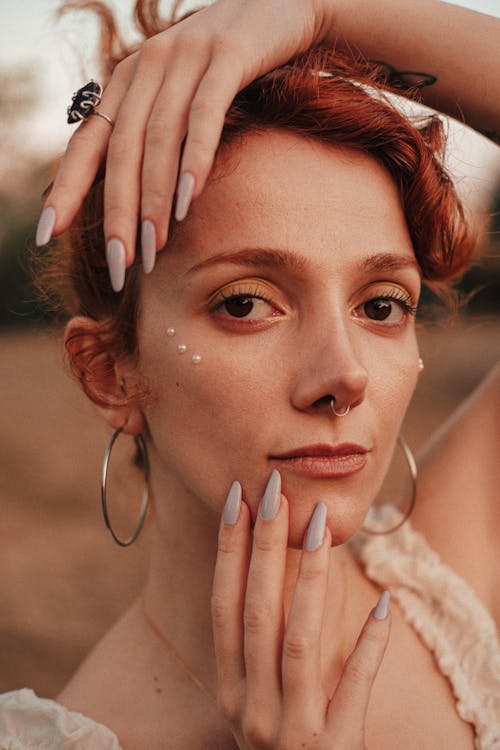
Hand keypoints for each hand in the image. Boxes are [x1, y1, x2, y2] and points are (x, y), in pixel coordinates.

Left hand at [38, 0, 332, 278]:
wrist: (279, 5)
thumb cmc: (224, 66)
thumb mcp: (176, 96)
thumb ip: (151, 134)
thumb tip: (132, 198)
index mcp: (125, 82)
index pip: (87, 143)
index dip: (65, 189)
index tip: (47, 236)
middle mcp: (145, 66)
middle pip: (122, 152)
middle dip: (117, 214)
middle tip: (119, 267)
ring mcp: (185, 58)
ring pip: (159, 139)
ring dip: (154, 199)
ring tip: (153, 249)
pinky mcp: (226, 56)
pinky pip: (204, 115)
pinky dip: (194, 159)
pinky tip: (188, 200)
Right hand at [211, 473, 390, 749]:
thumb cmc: (277, 745)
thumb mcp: (253, 702)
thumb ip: (256, 651)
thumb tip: (266, 571)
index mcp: (229, 690)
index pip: (223, 607)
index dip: (228, 552)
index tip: (236, 499)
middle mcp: (250, 708)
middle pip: (256, 613)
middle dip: (262, 547)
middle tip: (274, 490)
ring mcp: (289, 730)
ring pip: (299, 640)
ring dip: (310, 578)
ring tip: (321, 526)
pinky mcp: (333, 748)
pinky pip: (353, 689)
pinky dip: (367, 648)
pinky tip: (382, 607)